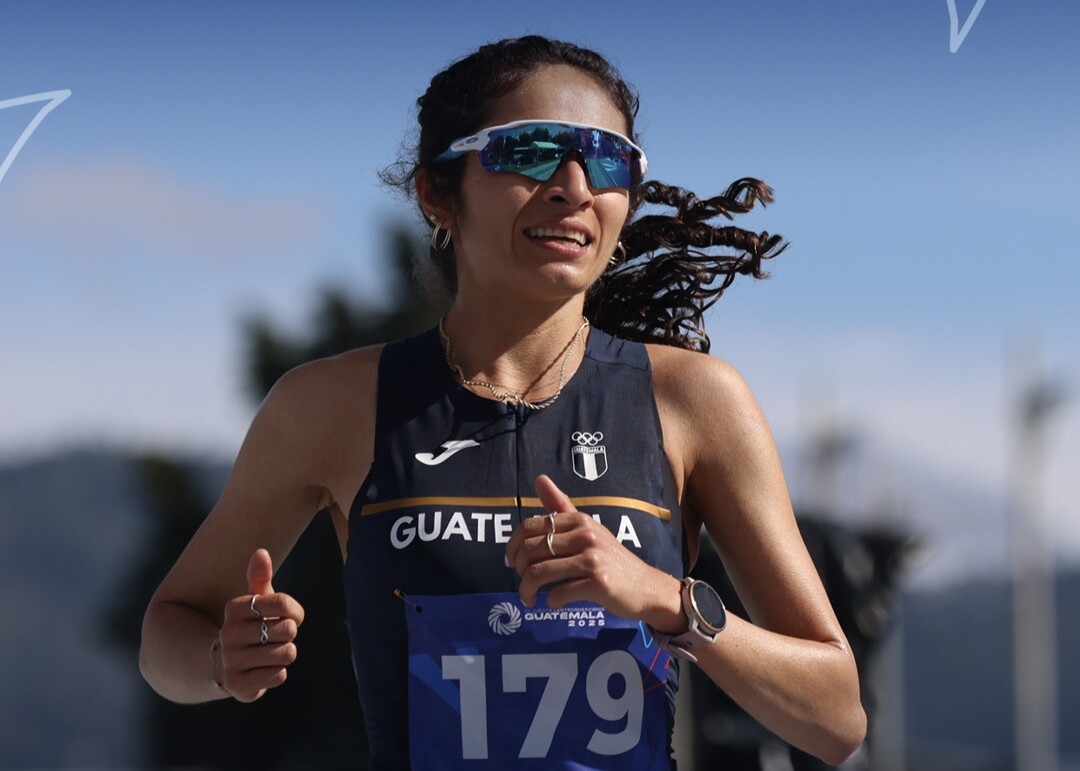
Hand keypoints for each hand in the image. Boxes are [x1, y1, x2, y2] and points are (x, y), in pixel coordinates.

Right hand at [217, 549, 304, 701]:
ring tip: (269, 653)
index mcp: (234, 608)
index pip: (283, 603)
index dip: (295, 612)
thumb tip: (261, 552)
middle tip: (274, 638)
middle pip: (288, 629)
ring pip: (287, 653)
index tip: (288, 617)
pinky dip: (278, 673)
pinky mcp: (237, 685)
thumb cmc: (250, 627)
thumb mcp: (255, 602)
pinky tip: (263, 670)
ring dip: (285, 654)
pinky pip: (279, 675)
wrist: (224, 666)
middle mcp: (227, 633)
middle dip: (289, 634)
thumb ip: (259, 577)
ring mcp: (230, 660)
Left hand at [506, 475, 673, 619]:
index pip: (529, 527)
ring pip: (539, 573)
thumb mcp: (588, 529)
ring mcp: (593, 559)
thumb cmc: (612, 559)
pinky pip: (559, 593)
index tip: (512, 562)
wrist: (647, 587)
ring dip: (527, 590)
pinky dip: (551, 602)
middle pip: (530, 551)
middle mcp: (585, 535)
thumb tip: (539, 478)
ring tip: (529, 598)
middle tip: (523, 583)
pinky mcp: (599, 583)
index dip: (513, 546)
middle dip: (518, 571)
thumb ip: (562, 507)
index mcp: (579, 521)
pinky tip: (555, 603)